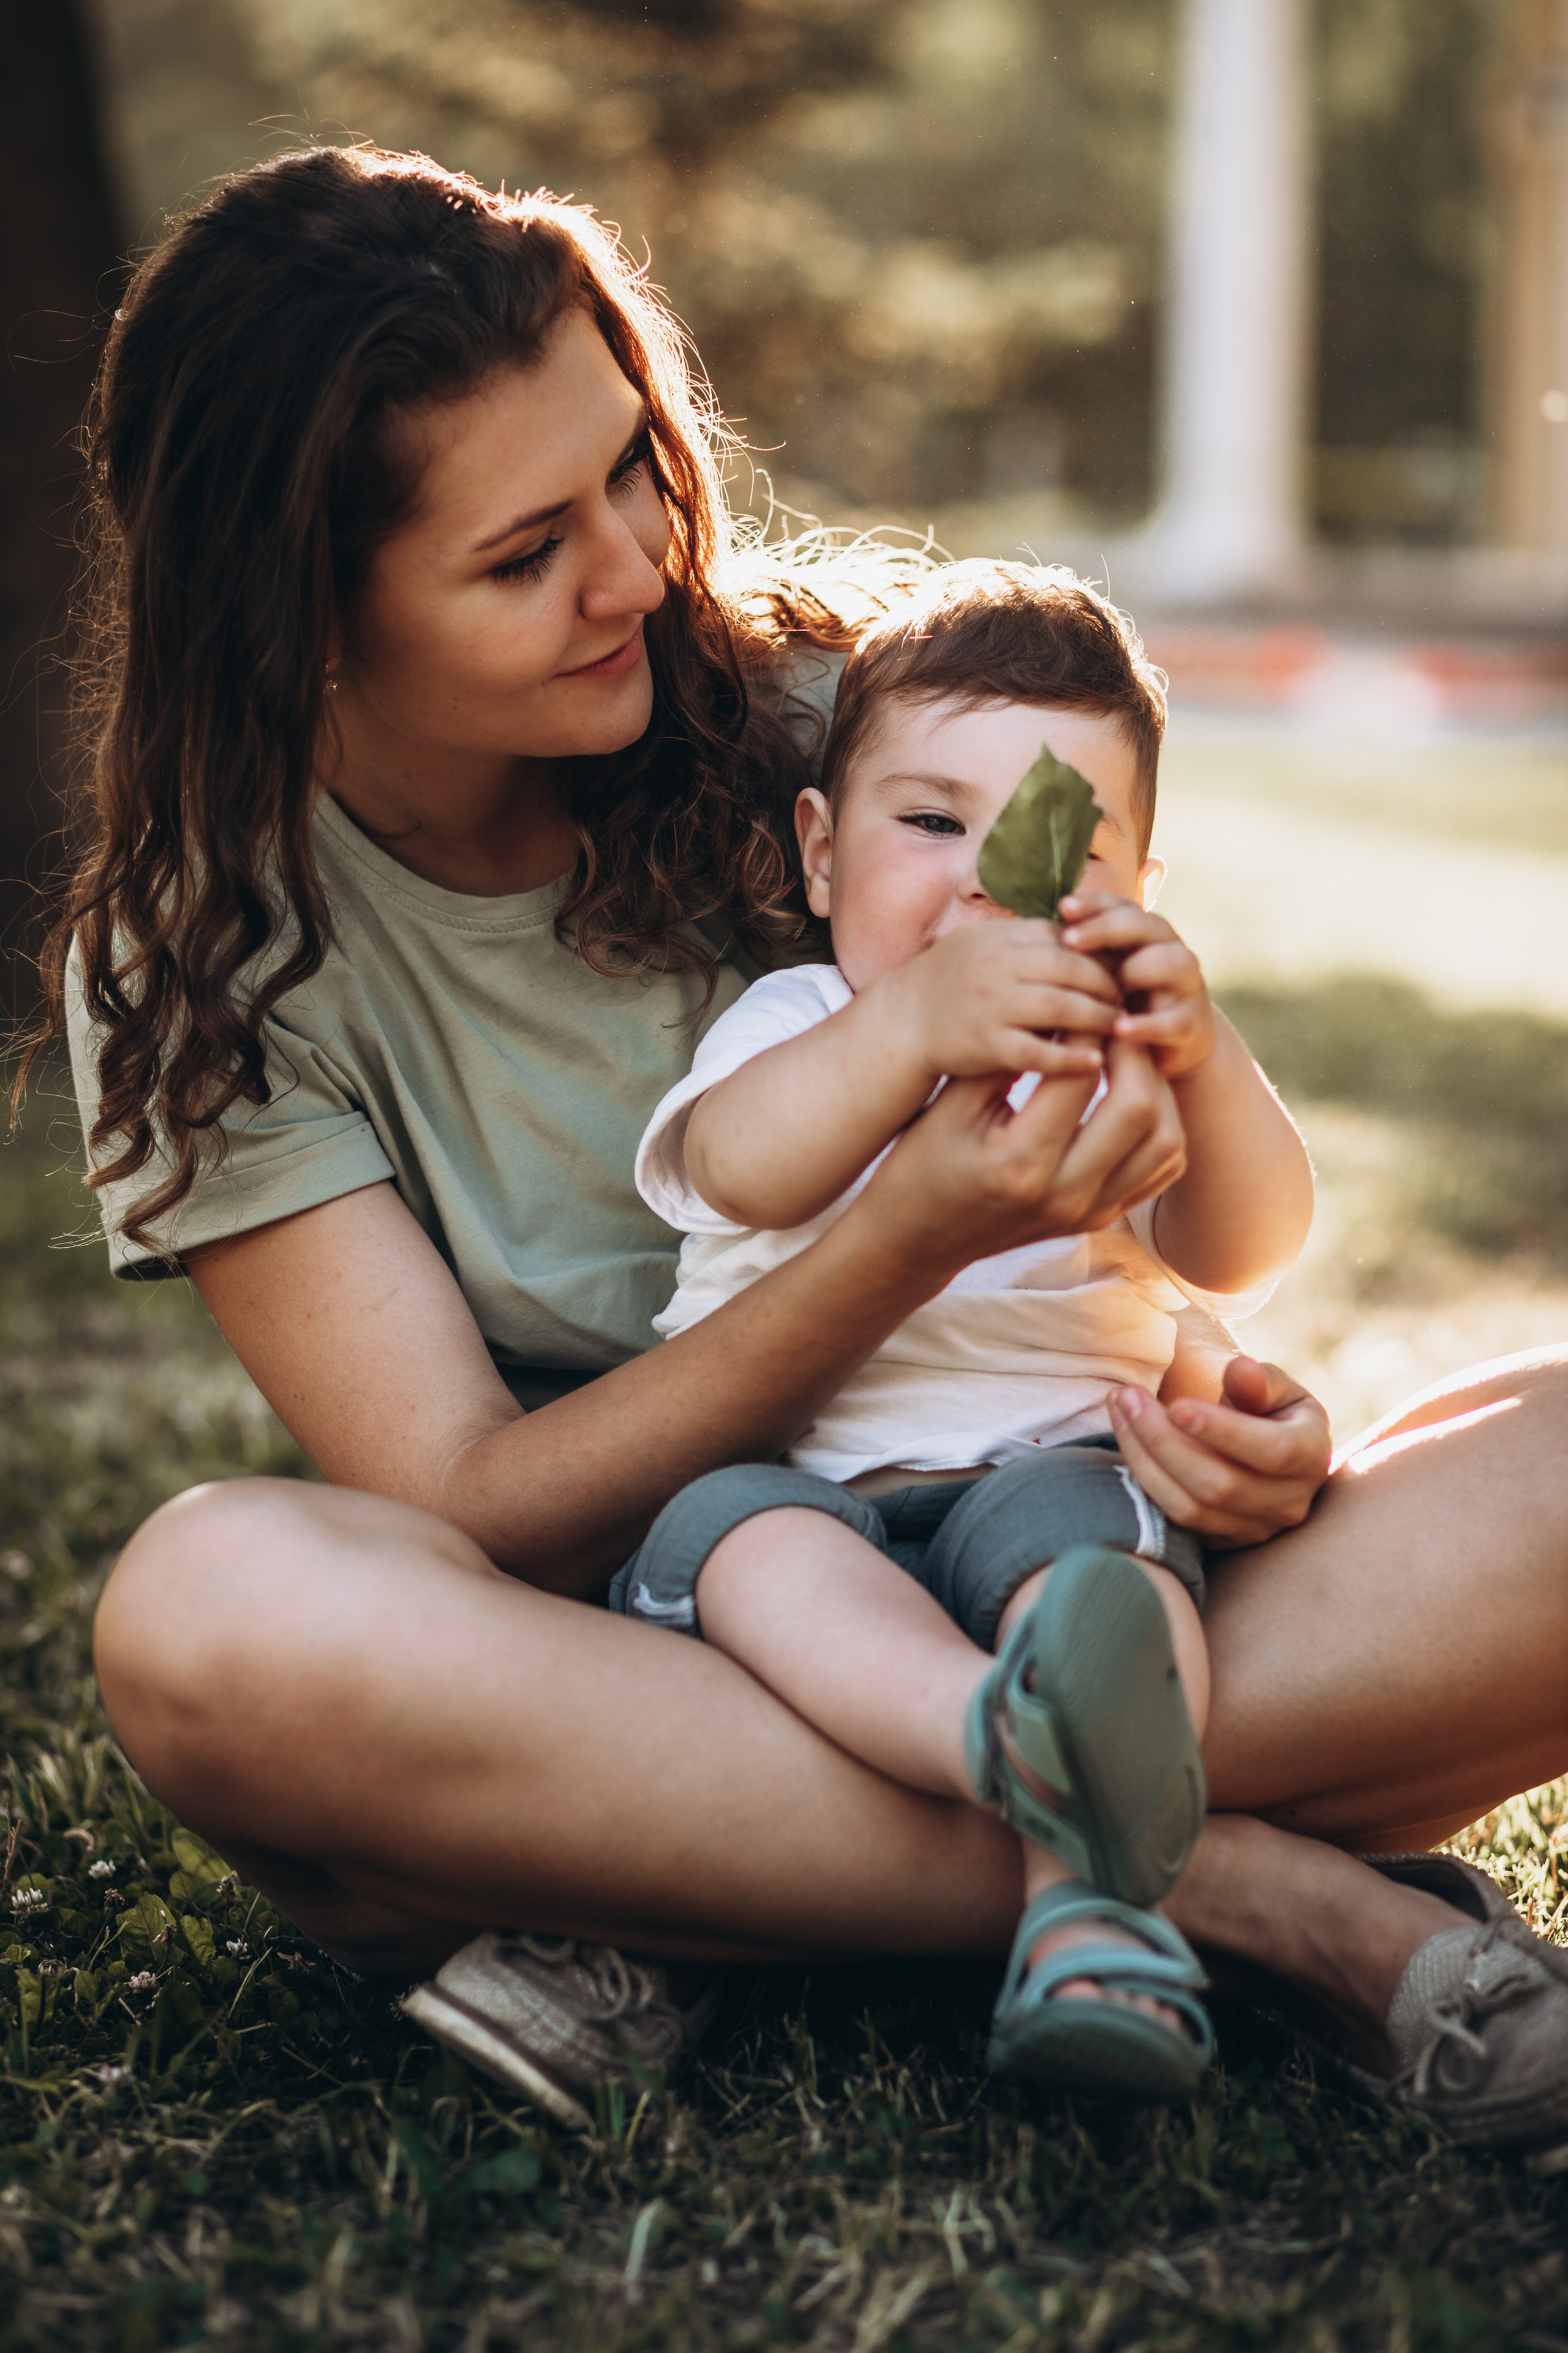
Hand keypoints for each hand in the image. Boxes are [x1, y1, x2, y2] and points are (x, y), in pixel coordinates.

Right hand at [863, 1037, 1186, 1271]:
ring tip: (1127, 1057)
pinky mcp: (1103, 1218)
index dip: (1089, 1029)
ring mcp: (1090, 1213)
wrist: (919, 1237)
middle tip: (1116, 1023)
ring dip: (1156, 1089)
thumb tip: (1057, 1008)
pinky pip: (1162, 1168)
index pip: (1081, 1077)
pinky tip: (1132, 1095)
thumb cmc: (922, 1162)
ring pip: (1166, 1140)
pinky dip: (1160, 1125)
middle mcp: (1065, 1195)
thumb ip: (1005, 1058)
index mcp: (1020, 1163)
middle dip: (1136, 1053)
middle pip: (1141, 1110)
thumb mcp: (950, 1107)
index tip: (1083, 1004)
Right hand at [873, 918, 1120, 1084]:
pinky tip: (1093, 1064)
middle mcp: (996, 965)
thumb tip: (1089, 934)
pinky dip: (1070, 1057)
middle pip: (1072, 968)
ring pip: (1062, 1006)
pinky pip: (1037, 1051)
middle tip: (1131, 1001)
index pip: (1067, 938)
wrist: (901, 1023)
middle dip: (1109, 985)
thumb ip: (1032, 940)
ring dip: (1099, 1019)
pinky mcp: (984, 1044)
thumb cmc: (953, 984)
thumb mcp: (987, 946)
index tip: (1123, 971)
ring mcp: (990, 1004)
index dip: (1101, 954)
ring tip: (1121, 1029)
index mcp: (1001, 938)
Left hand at [1059, 894, 1215, 1080]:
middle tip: (1071, 940)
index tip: (1061, 907)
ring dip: (1139, 970)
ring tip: (1104, 985)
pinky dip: (1147, 1025)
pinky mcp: (1191, 1024)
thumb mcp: (1098, 977)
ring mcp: (1185, 986)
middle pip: (1146, 925)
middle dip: (1108, 929)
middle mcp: (1168, 949)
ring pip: (1174, 962)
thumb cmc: (1119, 1004)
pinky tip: (1119, 1029)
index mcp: (1142, 934)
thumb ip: (1077, 956)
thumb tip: (1022, 933)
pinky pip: (1175, 1020)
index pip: (1120, 906)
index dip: (1094, 905)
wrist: (1167, 1048)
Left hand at [1106, 1355, 1331, 1548]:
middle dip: (1163, 1439)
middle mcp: (1290, 1502)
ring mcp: (1255, 1528)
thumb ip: (1258, 1380)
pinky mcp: (1221, 1540)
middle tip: (1127, 1396)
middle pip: (1220, 1484)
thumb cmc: (1269, 1409)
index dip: (1223, 1431)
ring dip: (1144, 1458)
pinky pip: (1174, 1519)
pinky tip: (1126, 1440)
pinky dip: (1143, 1479)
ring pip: (1191, 1507)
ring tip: (1119, 1410)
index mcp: (1311, 1455)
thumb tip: (1241, 1370)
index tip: (1177, 1404)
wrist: (1265, 1450)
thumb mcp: (1274, 1387)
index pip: (1272, 1451)